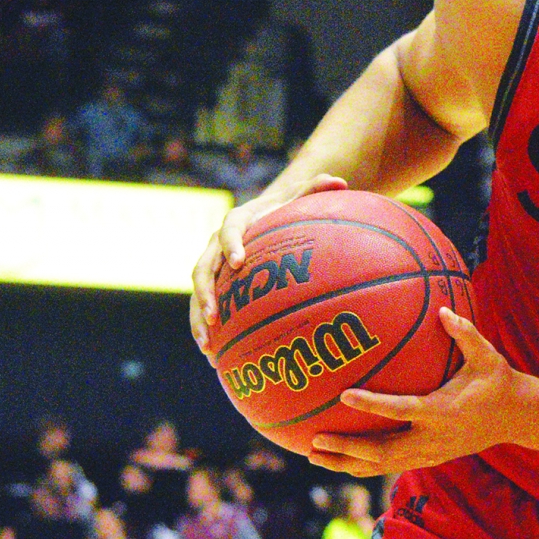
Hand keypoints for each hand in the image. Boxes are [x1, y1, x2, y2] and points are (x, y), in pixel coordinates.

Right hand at [189, 174, 348, 347]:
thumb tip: (340, 180)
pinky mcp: (213, 284)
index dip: (231, 244)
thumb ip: (316, 188)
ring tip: (206, 346)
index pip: (228, 229)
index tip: (238, 261)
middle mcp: (217, 244)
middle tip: (214, 316)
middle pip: (203, 267)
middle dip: (205, 293)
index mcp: (238, 221)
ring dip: (198, 319)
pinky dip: (205, 330)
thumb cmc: (285, 209)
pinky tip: (214, 358)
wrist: (264, 216)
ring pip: (198, 293)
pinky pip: (203, 307)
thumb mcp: (299, 198)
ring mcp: (212, 265)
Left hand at [309, 309, 520, 477]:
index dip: (372, 404)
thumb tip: (443, 309)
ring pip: (381, 464)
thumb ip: (464, 334)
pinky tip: (336, 460)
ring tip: (313, 456)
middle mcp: (432, 438)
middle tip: (314, 439)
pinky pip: (388, 466)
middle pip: (382, 451)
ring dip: (346, 463)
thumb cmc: (497, 382)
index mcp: (442, 411)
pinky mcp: (428, 460)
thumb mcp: (486, 356)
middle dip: (346, 447)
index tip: (344, 394)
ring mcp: (429, 454)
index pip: (402, 409)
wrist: (515, 419)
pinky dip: (361, 465)